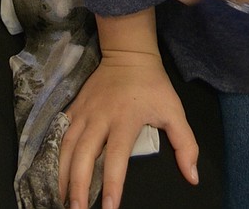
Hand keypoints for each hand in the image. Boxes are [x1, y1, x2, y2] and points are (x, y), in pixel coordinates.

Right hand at [58, 52, 197, 208]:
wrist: (128, 54)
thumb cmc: (153, 86)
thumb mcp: (174, 112)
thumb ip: (186, 144)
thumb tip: (192, 177)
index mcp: (125, 120)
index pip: (116, 158)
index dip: (112, 185)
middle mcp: (100, 118)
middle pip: (84, 155)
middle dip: (78, 186)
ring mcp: (85, 111)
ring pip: (67, 146)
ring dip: (62, 173)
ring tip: (62, 198)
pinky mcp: (75, 106)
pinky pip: (61, 132)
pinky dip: (55, 153)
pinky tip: (55, 170)